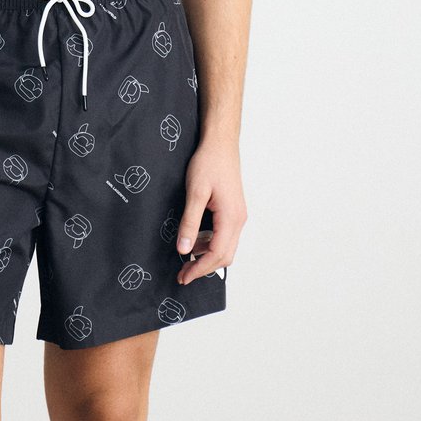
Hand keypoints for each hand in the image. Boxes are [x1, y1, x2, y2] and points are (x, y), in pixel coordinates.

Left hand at [175, 138, 246, 284]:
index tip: (184, 277)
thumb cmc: (209, 163)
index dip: (200, 269)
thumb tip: (183, 249)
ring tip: (186, 256)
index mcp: (231, 218)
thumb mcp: (195, 192)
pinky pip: (225, 235)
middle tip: (182, 273)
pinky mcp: (233, 210)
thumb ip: (189, 222)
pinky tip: (196, 239)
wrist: (220, 143)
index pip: (217, 254)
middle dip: (204, 267)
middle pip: (224, 256)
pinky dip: (211, 243)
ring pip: (226, 247)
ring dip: (207, 256)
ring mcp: (238, 215)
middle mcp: (238, 220)